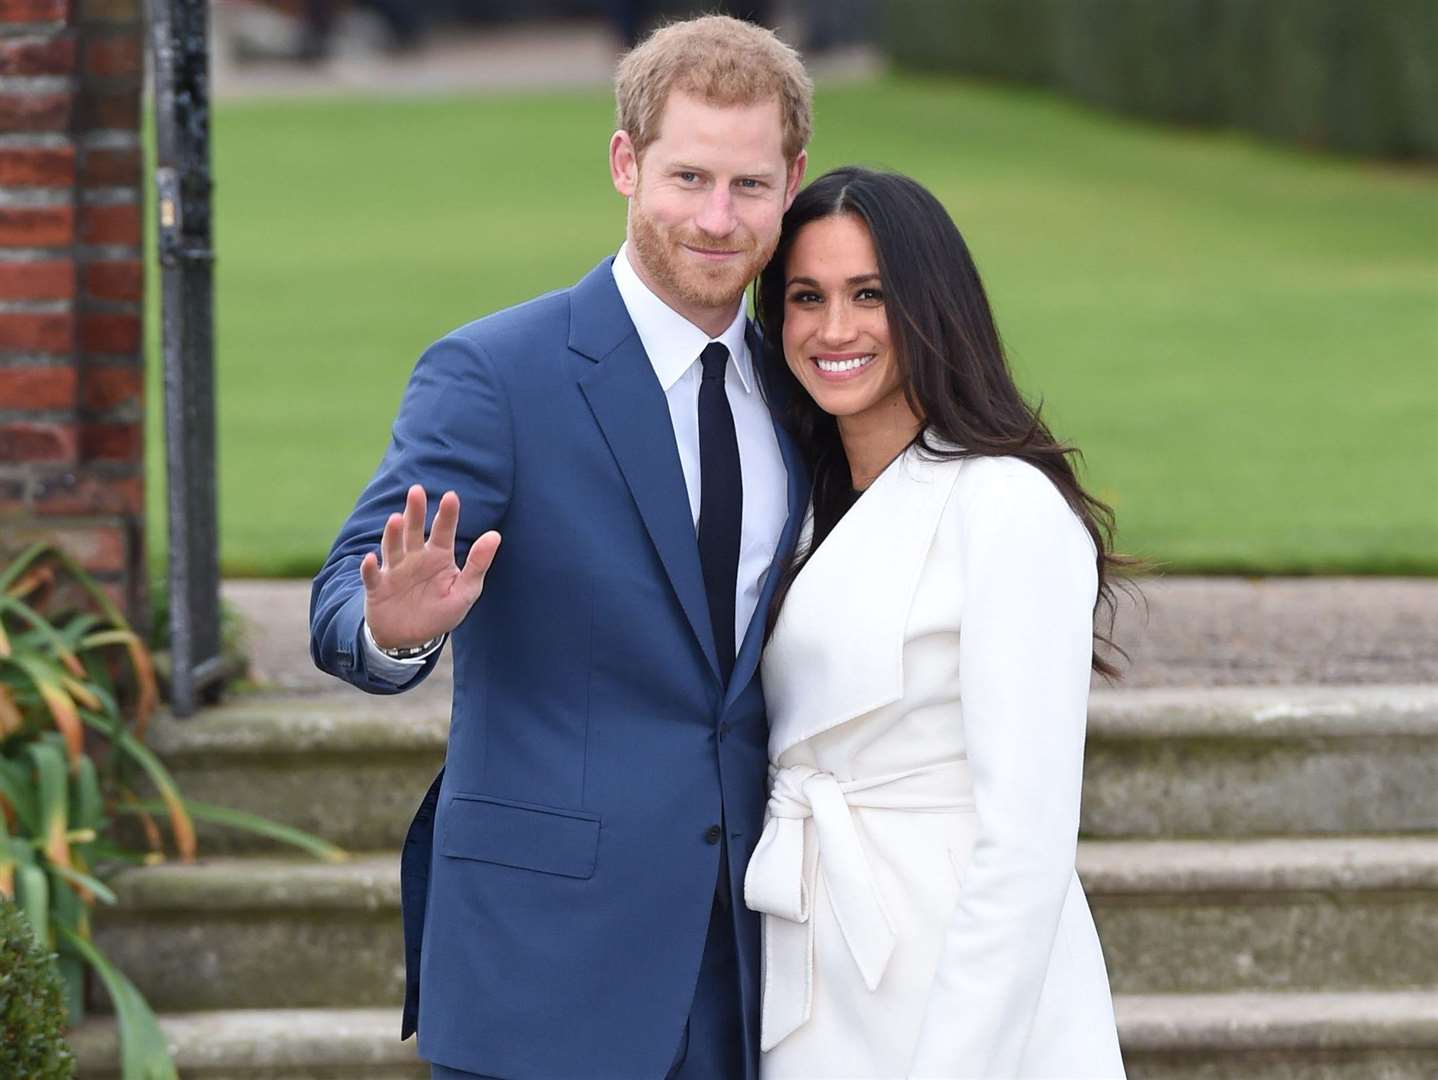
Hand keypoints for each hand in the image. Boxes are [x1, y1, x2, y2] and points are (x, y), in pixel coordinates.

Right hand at [360, 485, 500, 648]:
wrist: (410, 639)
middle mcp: (415, 557)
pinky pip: (373, 576)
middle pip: (414, 530)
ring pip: (393, 548)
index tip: (451, 496)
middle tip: (416, 490)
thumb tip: (495, 535)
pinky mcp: (377, 588)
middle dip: (415, 511)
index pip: (443, 531)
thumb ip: (478, 564)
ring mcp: (394, 570)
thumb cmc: (440, 612)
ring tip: (396, 519)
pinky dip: (370, 568)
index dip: (447, 514)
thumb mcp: (465, 591)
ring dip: (393, 534)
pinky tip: (372, 558)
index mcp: (438, 556)